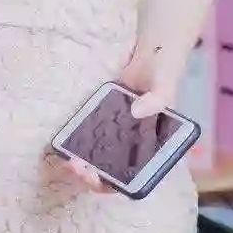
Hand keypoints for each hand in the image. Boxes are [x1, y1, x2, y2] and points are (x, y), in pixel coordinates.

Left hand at [67, 42, 181, 198]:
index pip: (134, 177)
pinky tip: (66, 139)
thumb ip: (157, 100)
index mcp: (153, 146)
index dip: (114, 183)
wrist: (152, 49)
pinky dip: (79, 140)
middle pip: (112, 171)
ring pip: (99, 156)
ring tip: (68, 158)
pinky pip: (91, 132)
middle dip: (91, 175)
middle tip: (76, 166)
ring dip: (82, 162)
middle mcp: (134, 144)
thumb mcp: (166, 85)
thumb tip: (136, 111)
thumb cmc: (165, 70)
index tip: (97, 177)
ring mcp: (118, 131)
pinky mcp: (104, 116)